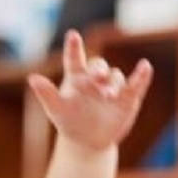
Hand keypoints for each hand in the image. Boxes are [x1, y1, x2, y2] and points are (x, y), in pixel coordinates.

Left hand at [28, 31, 152, 151]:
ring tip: (109, 95)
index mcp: (76, 77)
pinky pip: (136, 84)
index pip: (75, 59)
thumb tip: (32, 78)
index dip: (74, 48)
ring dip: (114, 83)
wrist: (88, 141)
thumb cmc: (69, 122)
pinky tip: (145, 66)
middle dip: (99, 69)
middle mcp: (95, 78)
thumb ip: (46, 94)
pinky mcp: (128, 96)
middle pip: (98, 67)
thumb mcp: (56, 110)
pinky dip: (142, 75)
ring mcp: (112, 86)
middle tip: (99, 75)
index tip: (72, 35)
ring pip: (115, 77)